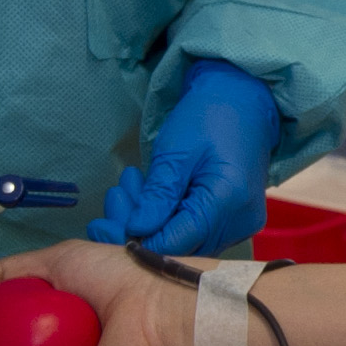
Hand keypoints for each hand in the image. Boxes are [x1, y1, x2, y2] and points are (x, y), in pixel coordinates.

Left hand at [92, 56, 279, 254]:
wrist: (243, 100)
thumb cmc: (209, 116)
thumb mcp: (175, 151)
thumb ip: (157, 195)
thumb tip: (135, 230)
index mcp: (229, 199)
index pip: (177, 240)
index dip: (137, 240)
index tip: (102, 227)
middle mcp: (241, 220)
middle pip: (181, 245)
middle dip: (141, 228)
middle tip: (114, 198)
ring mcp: (242, 223)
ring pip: (187, 241)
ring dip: (153, 221)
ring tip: (129, 186)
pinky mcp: (236, 220)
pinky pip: (197, 231)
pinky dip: (170, 217)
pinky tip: (152, 194)